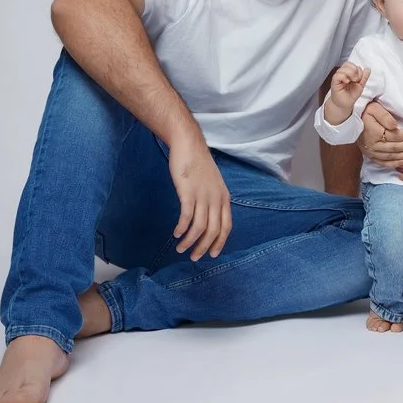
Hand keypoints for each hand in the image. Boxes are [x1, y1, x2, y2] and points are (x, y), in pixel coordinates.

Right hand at [167, 136, 232, 260]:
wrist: (189, 145)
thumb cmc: (198, 164)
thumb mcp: (213, 183)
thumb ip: (213, 199)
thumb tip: (209, 216)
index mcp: (224, 197)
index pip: (227, 226)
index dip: (220, 242)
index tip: (212, 254)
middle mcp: (216, 199)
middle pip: (214, 230)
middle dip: (204, 247)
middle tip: (194, 257)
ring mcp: (203, 196)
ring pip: (200, 227)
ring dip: (190, 242)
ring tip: (181, 249)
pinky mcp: (188, 193)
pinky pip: (186, 218)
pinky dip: (182, 229)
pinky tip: (176, 234)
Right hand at [325, 62, 369, 120]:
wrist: (346, 103)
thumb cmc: (352, 95)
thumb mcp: (361, 85)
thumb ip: (364, 77)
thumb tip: (368, 69)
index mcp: (349, 73)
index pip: (353, 65)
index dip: (358, 70)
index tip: (359, 80)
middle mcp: (343, 73)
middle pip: (348, 63)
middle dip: (355, 71)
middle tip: (356, 80)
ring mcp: (338, 77)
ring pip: (343, 68)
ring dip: (350, 74)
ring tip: (351, 81)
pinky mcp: (334, 81)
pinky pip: (338, 75)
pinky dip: (344, 77)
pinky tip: (346, 82)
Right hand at [358, 101, 402, 167]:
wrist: (349, 119)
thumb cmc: (364, 111)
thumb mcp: (373, 108)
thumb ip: (384, 116)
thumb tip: (395, 126)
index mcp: (374, 134)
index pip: (398, 136)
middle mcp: (373, 147)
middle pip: (399, 148)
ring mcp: (372, 153)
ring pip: (394, 157)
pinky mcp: (371, 157)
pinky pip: (386, 163)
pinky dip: (397, 164)